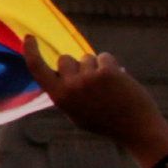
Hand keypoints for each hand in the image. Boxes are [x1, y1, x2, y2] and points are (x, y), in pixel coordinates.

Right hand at [26, 41, 167, 164]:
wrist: (138, 130)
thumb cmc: (106, 122)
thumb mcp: (76, 112)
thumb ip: (65, 92)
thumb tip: (58, 71)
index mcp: (59, 98)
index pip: (36, 68)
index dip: (30, 51)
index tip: (29, 37)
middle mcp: (71, 87)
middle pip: (65, 59)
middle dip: (77, 65)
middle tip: (92, 83)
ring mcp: (89, 79)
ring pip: (87, 58)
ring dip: (97, 68)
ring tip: (109, 88)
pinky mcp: (107, 73)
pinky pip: (104, 57)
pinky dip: (111, 66)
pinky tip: (120, 82)